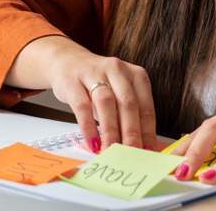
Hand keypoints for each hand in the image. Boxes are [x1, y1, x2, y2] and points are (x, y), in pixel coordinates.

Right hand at [7, 36, 157, 152]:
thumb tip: (139, 146)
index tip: (147, 152)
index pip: (145, 106)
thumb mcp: (118, 93)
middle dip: (131, 132)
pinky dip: (88, 127)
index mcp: (134, 74)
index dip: (148, 131)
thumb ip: (128, 115)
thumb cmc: (98, 82)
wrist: (67, 61)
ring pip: (106, 102)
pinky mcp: (72, 80)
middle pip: (127, 103)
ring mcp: (93, 73)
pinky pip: (82, 105)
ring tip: (112, 150)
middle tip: (132, 154)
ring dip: (110, 129)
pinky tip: (92, 142)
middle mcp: (116, 70)